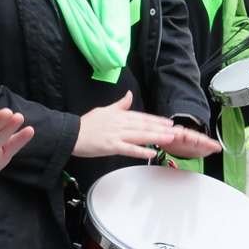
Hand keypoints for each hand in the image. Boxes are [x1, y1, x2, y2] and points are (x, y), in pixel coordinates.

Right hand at [73, 93, 219, 159]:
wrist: (72, 133)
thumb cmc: (87, 123)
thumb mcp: (105, 109)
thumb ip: (120, 104)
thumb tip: (130, 95)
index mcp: (120, 116)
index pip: (142, 117)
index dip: (157, 120)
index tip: (169, 123)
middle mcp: (121, 124)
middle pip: (145, 126)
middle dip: (162, 128)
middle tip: (176, 131)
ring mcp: (117, 135)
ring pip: (140, 136)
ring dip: (156, 137)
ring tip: (170, 139)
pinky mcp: (111, 146)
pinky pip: (129, 149)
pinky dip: (141, 151)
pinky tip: (151, 153)